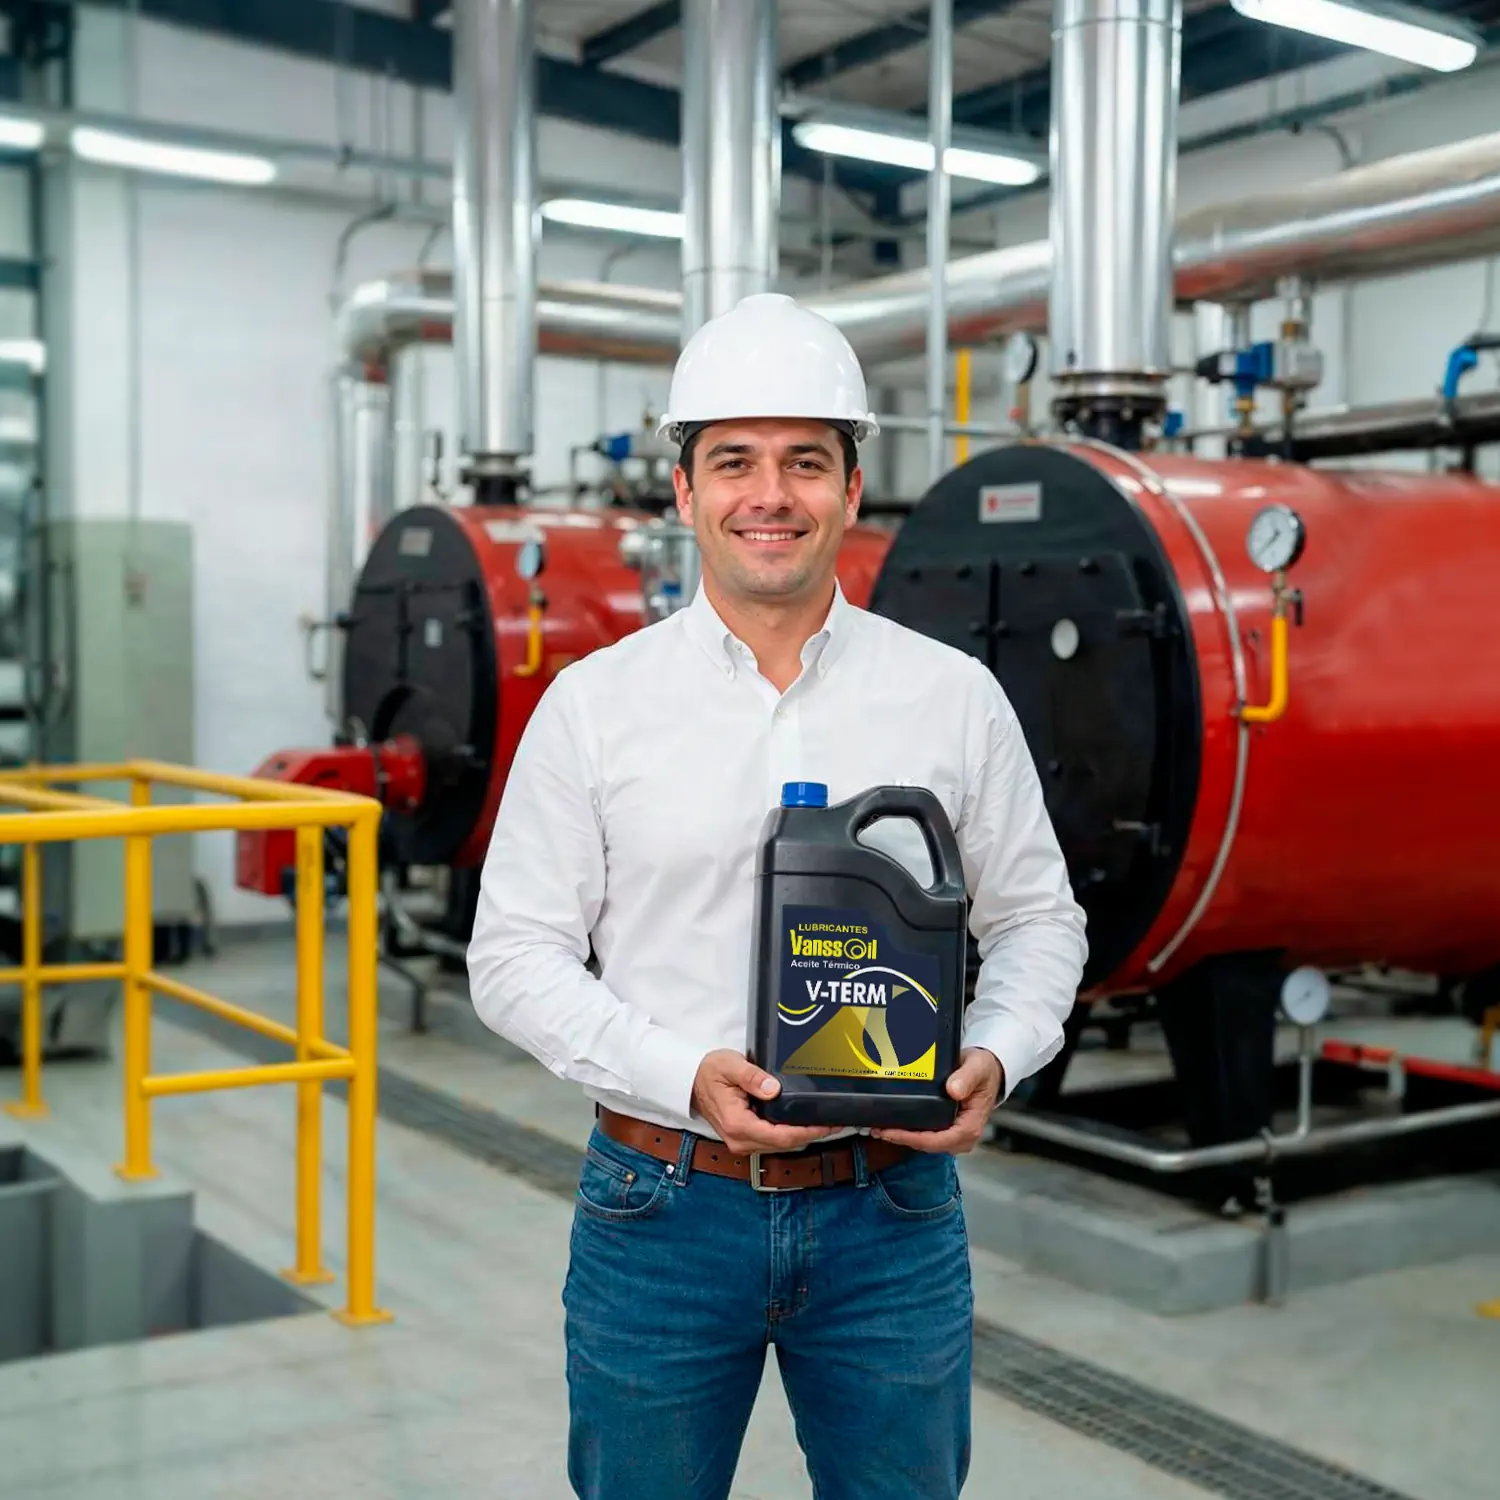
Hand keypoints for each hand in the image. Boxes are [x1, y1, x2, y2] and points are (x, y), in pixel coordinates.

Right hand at [690, 1049, 838, 1155]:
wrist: (690, 1080)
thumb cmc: (708, 1072)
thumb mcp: (731, 1066)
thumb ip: (753, 1077)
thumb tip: (774, 1089)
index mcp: (737, 1124)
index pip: (780, 1136)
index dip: (807, 1132)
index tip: (827, 1125)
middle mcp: (739, 1139)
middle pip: (784, 1145)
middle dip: (811, 1135)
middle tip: (836, 1122)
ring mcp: (741, 1142)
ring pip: (779, 1146)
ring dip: (803, 1136)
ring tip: (825, 1123)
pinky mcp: (744, 1138)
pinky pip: (772, 1141)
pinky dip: (790, 1135)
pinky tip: (803, 1124)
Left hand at [871, 1048, 1003, 1154]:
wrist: (989, 1070)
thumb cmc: (984, 1070)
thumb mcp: (978, 1067)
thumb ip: (966, 1077)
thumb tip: (953, 1090)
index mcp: (970, 1127)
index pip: (938, 1140)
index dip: (913, 1139)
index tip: (892, 1132)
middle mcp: (962, 1137)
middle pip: (927, 1145)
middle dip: (902, 1139)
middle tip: (878, 1129)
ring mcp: (954, 1135)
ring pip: (924, 1143)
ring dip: (903, 1137)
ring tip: (880, 1128)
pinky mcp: (947, 1130)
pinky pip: (926, 1136)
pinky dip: (909, 1132)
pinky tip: (893, 1125)